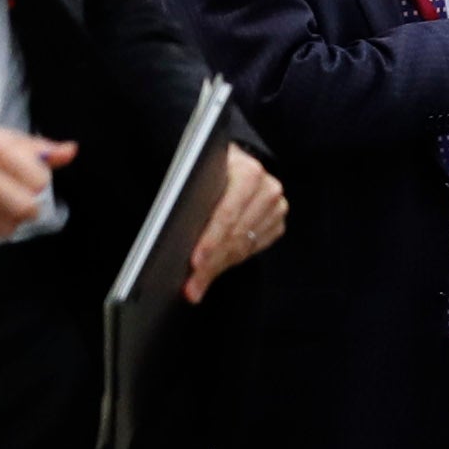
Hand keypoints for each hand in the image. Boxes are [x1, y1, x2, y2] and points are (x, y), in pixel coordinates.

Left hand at [181, 146, 284, 302]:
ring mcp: (276, 206)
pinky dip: (230, 262)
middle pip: (235, 235)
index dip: (209, 240)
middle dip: (210, 263)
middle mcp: (267, 188)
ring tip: (195, 286)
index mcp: (247, 170)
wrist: (233, 161)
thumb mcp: (194, 173)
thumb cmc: (207, 168)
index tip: (193, 262)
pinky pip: (252, 250)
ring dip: (218, 267)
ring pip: (244, 246)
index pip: (227, 213)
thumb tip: (171, 229)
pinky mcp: (277, 221)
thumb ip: (186, 195)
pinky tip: (212, 270)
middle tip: (190, 287)